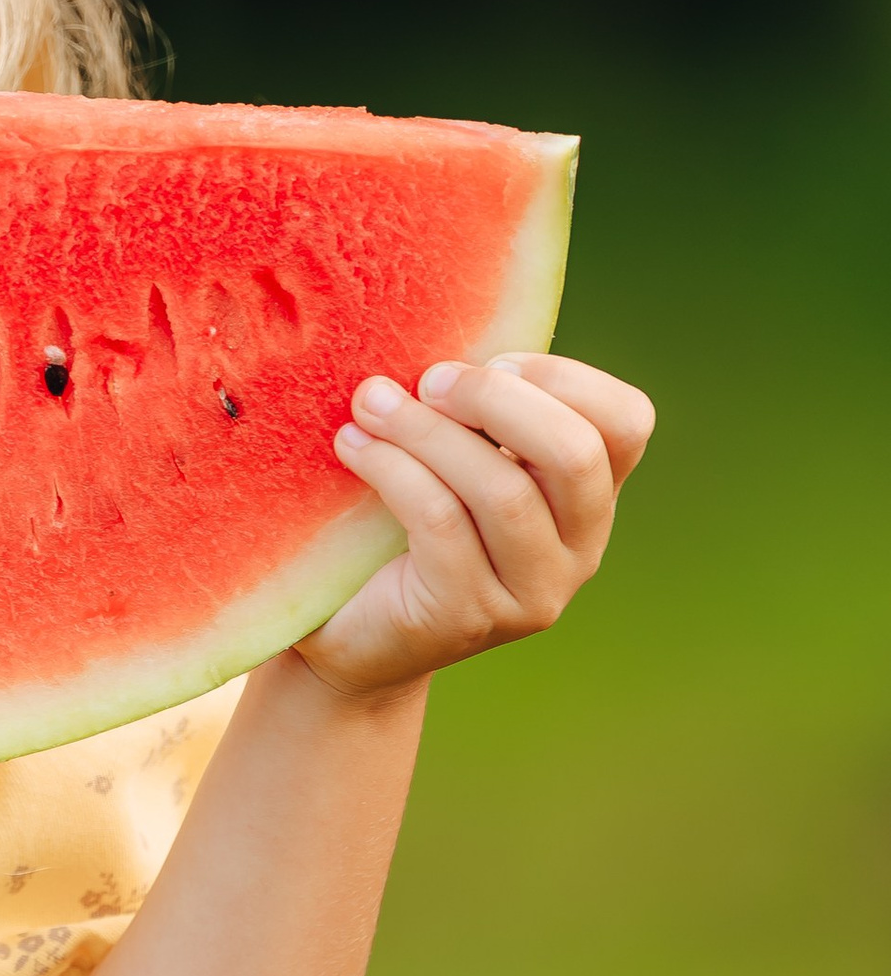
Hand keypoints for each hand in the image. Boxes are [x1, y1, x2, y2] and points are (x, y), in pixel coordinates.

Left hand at [294, 350, 653, 702]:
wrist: (349, 636)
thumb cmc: (397, 527)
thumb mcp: (453, 458)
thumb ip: (475, 413)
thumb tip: (446, 339)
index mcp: (587, 500)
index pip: (626, 423)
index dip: (563, 376)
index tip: (490, 359)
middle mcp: (578, 550)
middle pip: (576, 454)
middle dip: (495, 399)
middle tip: (426, 381)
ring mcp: (530, 591)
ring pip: (503, 490)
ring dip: (426, 431)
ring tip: (369, 404)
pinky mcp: (468, 615)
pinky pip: (442, 523)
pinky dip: (392, 469)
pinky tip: (352, 446)